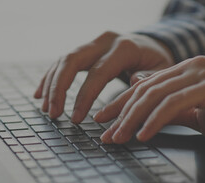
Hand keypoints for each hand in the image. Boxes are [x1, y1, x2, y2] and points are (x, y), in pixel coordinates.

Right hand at [34, 31, 173, 122]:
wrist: (152, 44)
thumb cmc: (157, 61)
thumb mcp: (163, 71)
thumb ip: (150, 79)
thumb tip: (133, 82)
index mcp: (124, 47)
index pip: (98, 72)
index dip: (84, 96)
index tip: (76, 119)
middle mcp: (104, 41)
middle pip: (72, 60)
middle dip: (58, 88)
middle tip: (53, 113)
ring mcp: (93, 43)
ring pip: (63, 60)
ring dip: (51, 85)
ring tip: (46, 109)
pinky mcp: (86, 49)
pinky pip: (62, 62)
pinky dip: (50, 78)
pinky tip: (41, 94)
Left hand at [94, 56, 204, 143]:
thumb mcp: (189, 112)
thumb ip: (165, 106)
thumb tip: (138, 98)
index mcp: (182, 70)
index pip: (143, 86)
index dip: (120, 103)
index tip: (102, 119)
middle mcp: (188, 67)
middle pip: (144, 90)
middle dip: (121, 113)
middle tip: (106, 133)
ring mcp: (198, 73)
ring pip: (154, 95)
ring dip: (133, 119)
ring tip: (120, 137)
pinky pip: (173, 103)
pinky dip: (155, 120)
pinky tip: (143, 135)